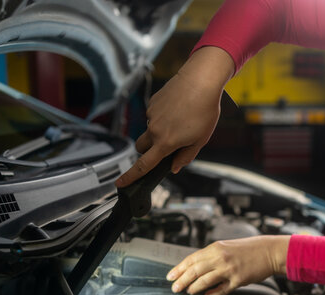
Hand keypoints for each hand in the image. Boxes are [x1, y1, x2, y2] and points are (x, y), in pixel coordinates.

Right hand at [115, 47, 234, 186]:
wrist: (200, 81)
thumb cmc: (205, 111)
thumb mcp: (201, 139)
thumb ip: (186, 156)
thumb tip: (175, 167)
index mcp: (166, 143)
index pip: (144, 165)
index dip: (130, 176)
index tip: (120, 183)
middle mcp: (154, 130)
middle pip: (140, 148)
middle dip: (148, 151)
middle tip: (165, 146)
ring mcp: (151, 115)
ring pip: (148, 130)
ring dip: (157, 132)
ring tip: (181, 121)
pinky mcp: (152, 103)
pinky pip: (153, 115)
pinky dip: (162, 117)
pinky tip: (178, 109)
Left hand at [166, 236, 289, 294]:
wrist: (269, 251)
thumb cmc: (249, 249)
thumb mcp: (227, 246)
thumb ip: (212, 255)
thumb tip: (196, 267)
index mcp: (216, 247)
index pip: (192, 259)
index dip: (179, 269)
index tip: (171, 276)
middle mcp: (221, 257)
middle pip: (195, 270)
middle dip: (182, 280)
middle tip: (175, 288)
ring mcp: (229, 269)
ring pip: (205, 281)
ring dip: (194, 288)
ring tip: (189, 291)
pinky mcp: (238, 280)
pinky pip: (221, 289)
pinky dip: (212, 293)